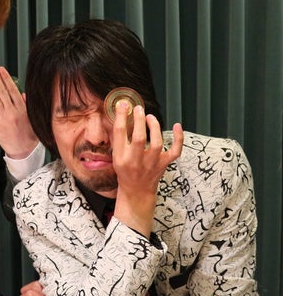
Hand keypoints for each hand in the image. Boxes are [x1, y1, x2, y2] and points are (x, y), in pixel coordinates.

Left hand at [0, 65, 38, 158]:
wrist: (23, 152)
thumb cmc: (29, 136)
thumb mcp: (32, 118)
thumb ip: (27, 105)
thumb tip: (23, 94)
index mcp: (22, 110)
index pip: (12, 90)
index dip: (6, 78)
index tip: (1, 70)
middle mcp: (12, 112)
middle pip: (2, 91)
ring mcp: (2, 118)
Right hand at [112, 102, 183, 236]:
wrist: (136, 191)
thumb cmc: (125, 171)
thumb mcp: (116, 157)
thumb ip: (120, 139)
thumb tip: (124, 115)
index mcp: (121, 157)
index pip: (120, 133)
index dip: (121, 116)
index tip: (123, 105)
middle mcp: (135, 161)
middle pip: (139, 137)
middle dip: (138, 120)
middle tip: (138, 109)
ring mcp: (151, 163)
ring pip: (156, 142)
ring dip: (154, 126)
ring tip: (150, 117)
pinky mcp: (164, 164)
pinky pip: (175, 151)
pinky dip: (179, 138)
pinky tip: (177, 125)